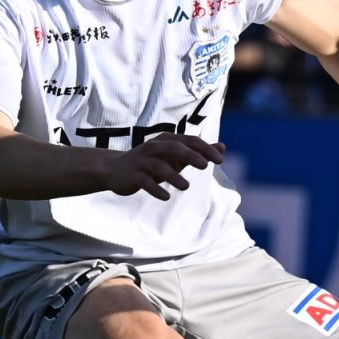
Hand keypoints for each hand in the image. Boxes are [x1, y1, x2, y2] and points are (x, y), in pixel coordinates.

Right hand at [104, 134, 225, 200]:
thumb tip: (222, 148)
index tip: (220, 160)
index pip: (189, 141)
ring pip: (159, 165)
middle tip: (206, 166)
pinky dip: (155, 189)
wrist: (115, 169)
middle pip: (174, 148)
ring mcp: (142, 161)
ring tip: (186, 187)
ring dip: (173, 176)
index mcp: (167, 141)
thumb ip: (197, 152)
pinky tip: (166, 197)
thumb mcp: (175, 156)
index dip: (204, 149)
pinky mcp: (133, 175)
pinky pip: (144, 181)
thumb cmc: (151, 162)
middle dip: (190, 155)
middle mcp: (154, 148)